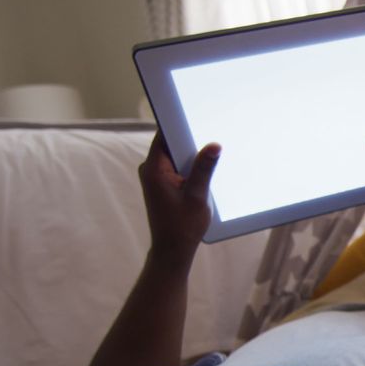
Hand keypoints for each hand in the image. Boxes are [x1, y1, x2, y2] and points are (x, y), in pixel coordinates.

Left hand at [138, 133, 219, 264]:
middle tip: (212, 135)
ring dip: (192, 156)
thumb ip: (204, 168)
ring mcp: (155, 177)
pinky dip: (190, 167)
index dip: (179, 124)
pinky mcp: (162, 184)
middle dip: (191, 141)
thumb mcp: (197, 196)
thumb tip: (214, 145)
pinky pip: (177, 167)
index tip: (196, 115)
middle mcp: (150, 170)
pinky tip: (206, 171)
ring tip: (212, 154)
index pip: (164, 135)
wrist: (173, 250)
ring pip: (176, 156)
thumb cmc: (182, 226)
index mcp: (153, 169)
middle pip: (171, 144)